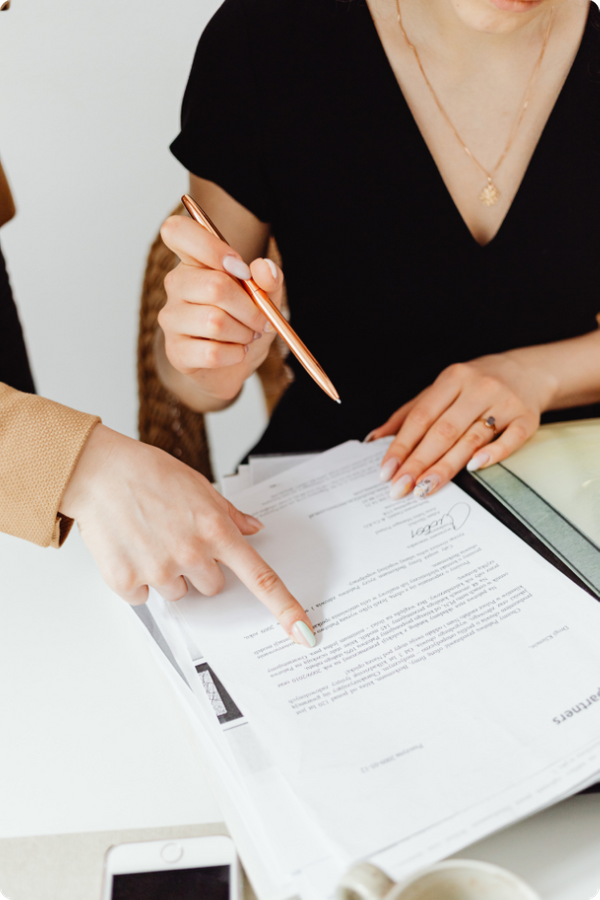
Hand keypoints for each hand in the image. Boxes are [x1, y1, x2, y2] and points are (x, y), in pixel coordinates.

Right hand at [59, 424, 315, 647]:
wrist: (99, 472)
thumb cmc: (148, 473)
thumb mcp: (199, 485)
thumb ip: (229, 514)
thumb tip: (254, 529)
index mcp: (216, 530)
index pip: (260, 578)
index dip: (285, 608)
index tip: (303, 633)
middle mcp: (191, 554)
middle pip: (213, 587)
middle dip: (201, 569)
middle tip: (178, 540)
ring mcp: (158, 570)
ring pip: (178, 594)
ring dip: (168, 575)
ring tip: (149, 539)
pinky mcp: (127, 581)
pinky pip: (143, 597)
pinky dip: (137, 579)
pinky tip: (129, 549)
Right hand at [158, 214, 283, 409]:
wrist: (232, 365)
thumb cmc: (244, 322)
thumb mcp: (266, 295)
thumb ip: (269, 278)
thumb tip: (264, 268)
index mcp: (194, 261)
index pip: (176, 231)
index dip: (211, 247)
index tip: (240, 269)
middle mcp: (176, 285)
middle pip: (214, 286)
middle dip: (250, 308)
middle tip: (260, 320)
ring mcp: (171, 318)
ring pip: (214, 322)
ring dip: (243, 333)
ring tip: (247, 336)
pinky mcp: (175, 352)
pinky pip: (211, 352)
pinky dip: (234, 354)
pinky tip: (235, 352)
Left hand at [369, 350, 556, 498]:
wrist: (529, 371)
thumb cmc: (475, 385)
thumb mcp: (441, 389)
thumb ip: (408, 413)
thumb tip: (374, 439)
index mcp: (453, 378)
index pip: (421, 417)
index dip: (401, 445)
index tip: (387, 471)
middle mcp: (478, 388)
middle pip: (443, 431)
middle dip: (418, 462)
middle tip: (401, 488)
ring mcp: (504, 402)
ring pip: (471, 439)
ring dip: (446, 466)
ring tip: (425, 487)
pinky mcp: (527, 417)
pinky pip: (510, 439)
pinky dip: (492, 454)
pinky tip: (473, 468)